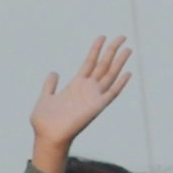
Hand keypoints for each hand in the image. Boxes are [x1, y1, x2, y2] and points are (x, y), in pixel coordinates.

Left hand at [30, 36, 134, 172]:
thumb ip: (50, 85)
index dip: (95, 49)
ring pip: (110, 75)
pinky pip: (112, 93)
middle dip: (112, 50)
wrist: (47, 136)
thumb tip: (54, 72)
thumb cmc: (44, 121)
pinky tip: (128, 72)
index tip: (102, 36)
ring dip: (119, 62)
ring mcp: (93, 97)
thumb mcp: (45, 97)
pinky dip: (120, 84)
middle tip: (122, 36)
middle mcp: (87, 90)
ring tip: (127, 48)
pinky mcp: (97, 107)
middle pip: (103, 65)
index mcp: (75, 86)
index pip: (89, 63)